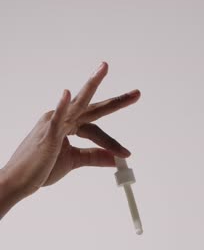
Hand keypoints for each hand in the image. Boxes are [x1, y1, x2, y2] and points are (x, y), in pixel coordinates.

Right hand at [1, 62, 139, 199]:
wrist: (20, 180)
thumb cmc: (41, 168)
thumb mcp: (73, 161)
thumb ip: (94, 157)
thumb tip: (115, 159)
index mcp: (68, 125)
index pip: (95, 128)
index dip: (112, 142)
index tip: (126, 153)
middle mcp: (62, 119)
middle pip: (93, 108)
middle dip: (115, 101)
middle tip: (137, 94)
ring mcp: (53, 124)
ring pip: (78, 105)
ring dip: (91, 86)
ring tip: (103, 69)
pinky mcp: (46, 135)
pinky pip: (56, 119)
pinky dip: (62, 106)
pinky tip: (68, 93)